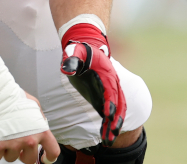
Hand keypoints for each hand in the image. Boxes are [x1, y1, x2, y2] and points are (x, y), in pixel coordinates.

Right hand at [0, 93, 60, 163]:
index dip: (49, 158)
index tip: (45, 158)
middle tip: (18, 144)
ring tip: (5, 135)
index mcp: (41, 130)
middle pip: (29, 160)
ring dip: (8, 150)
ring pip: (11, 158)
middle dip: (23, 154)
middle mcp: (29, 140)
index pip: (53, 151)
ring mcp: (13, 144)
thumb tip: (40, 129)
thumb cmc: (15, 98)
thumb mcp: (35, 107)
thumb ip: (39, 121)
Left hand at [60, 23, 125, 144]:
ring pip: (117, 110)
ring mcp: (109, 90)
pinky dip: (109, 123)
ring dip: (115, 124)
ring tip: (109, 140)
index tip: (108, 114)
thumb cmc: (81, 50)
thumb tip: (67, 68)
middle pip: (119, 103)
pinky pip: (110, 111)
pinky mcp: (104, 96)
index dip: (110, 102)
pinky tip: (105, 135)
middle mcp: (112, 83)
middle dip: (117, 119)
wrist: (88, 47)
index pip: (110, 90)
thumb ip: (72, 58)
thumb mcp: (75, 50)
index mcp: (107, 73)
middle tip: (112, 134)